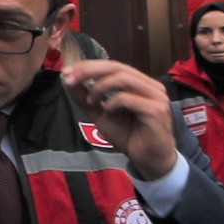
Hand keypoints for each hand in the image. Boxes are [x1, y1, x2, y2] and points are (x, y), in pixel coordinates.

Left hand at [62, 55, 179, 181]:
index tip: (67, 72)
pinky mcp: (156, 110)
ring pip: (123, 78)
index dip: (89, 66)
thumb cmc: (128, 135)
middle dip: (89, 71)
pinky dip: (112, 103)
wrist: (147, 159)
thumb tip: (67, 79)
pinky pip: (128, 98)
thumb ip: (85, 97)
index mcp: (140, 83)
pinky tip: (107, 112)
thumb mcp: (100, 113)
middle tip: (70, 79)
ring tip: (91, 101)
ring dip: (100, 87)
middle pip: (117, 67)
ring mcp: (156, 97)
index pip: (113, 65)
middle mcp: (151, 86)